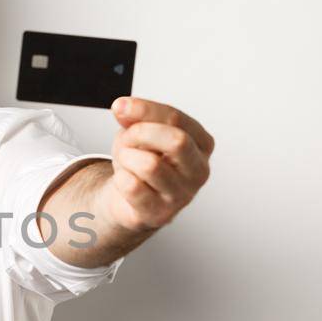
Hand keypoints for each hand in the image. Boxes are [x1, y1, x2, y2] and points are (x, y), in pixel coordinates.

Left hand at [97, 97, 215, 237]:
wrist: (128, 198)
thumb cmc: (140, 161)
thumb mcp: (138, 131)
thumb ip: (135, 117)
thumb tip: (124, 108)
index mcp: (201, 143)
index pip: (176, 118)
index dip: (144, 110)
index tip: (120, 107)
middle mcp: (199, 170)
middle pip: (177, 141)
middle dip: (140, 134)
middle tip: (127, 139)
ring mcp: (183, 195)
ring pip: (150, 165)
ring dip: (127, 158)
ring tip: (127, 162)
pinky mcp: (161, 213)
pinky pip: (132, 187)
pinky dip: (120, 178)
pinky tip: (126, 180)